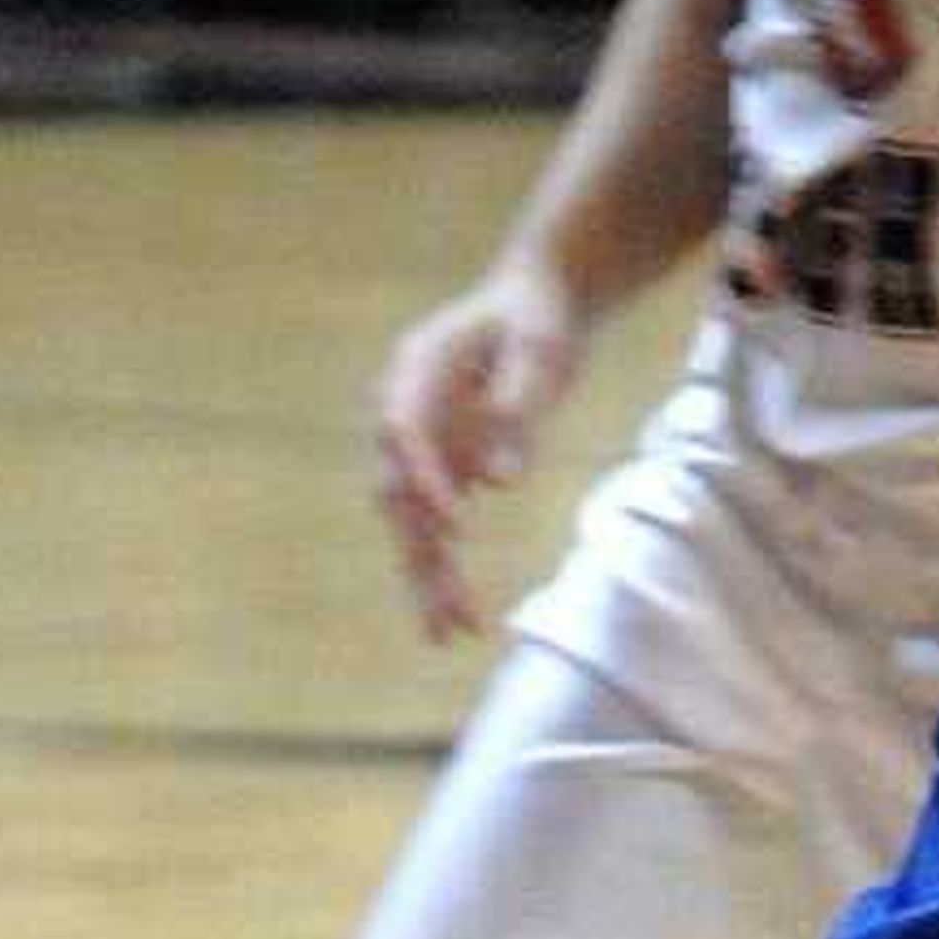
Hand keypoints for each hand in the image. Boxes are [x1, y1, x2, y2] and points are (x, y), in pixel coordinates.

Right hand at [372, 257, 585, 638]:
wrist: (533, 304)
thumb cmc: (537, 318)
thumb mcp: (541, 351)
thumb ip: (520, 407)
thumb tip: (502, 480)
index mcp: (413, 369)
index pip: (403, 430)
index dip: (424, 477)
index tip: (455, 524)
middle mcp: (399, 410)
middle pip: (398, 488)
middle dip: (421, 551)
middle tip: (450, 613)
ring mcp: (416, 443)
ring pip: (410, 519)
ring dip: (427, 575)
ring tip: (448, 633)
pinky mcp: (438, 466)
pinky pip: (432, 525)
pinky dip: (443, 566)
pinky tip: (457, 615)